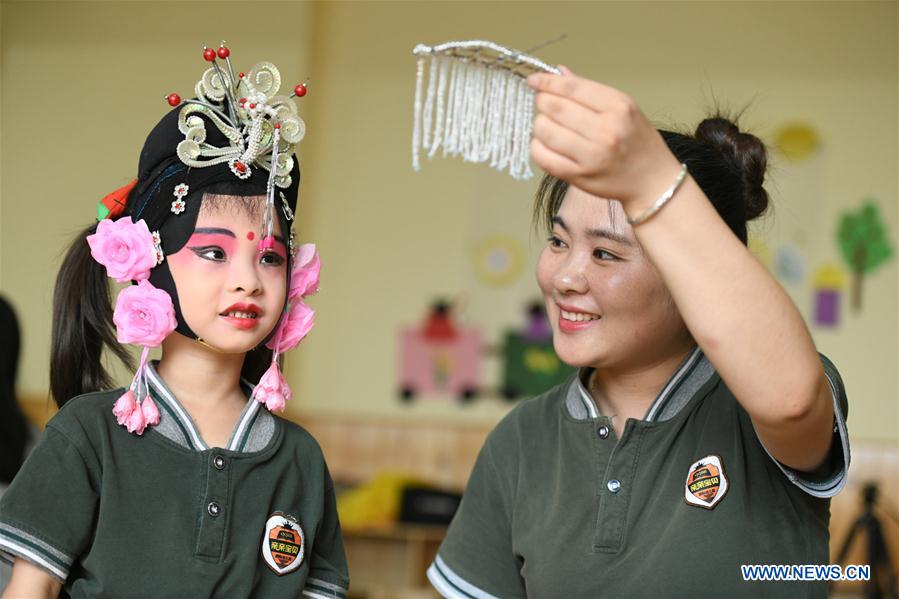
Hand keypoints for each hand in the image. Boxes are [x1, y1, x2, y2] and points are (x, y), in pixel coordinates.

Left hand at [527, 67, 681, 211]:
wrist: (652, 180)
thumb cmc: (637, 141)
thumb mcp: (623, 108)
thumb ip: (589, 91)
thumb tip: (559, 73)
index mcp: (618, 107)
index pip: (572, 88)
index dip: (547, 82)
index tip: (533, 80)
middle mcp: (605, 130)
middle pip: (555, 108)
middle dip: (542, 102)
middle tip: (543, 103)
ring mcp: (591, 155)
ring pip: (545, 131)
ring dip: (539, 125)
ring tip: (547, 125)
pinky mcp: (579, 176)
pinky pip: (543, 157)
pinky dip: (537, 147)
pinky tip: (544, 144)